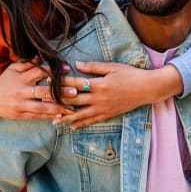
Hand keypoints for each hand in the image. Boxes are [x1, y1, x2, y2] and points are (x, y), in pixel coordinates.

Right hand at [0, 60, 74, 129]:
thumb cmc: (3, 83)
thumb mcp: (12, 70)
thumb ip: (27, 64)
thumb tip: (40, 55)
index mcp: (21, 78)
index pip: (39, 72)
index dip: (53, 70)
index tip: (68, 69)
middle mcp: (21, 91)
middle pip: (44, 91)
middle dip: (60, 92)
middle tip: (75, 91)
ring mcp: (21, 105)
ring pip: (42, 106)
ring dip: (58, 108)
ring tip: (72, 109)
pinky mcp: (21, 115)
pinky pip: (37, 116)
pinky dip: (49, 116)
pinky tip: (60, 117)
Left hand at [58, 61, 182, 128]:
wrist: (147, 88)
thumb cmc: (130, 74)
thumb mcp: (112, 67)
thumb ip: (93, 67)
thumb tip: (77, 64)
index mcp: (99, 84)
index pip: (74, 83)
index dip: (60, 83)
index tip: (48, 82)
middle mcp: (99, 98)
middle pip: (74, 100)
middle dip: (57, 102)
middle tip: (43, 103)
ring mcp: (103, 108)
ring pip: (80, 114)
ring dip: (66, 117)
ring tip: (54, 120)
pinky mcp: (108, 114)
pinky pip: (92, 120)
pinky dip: (81, 124)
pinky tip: (72, 127)